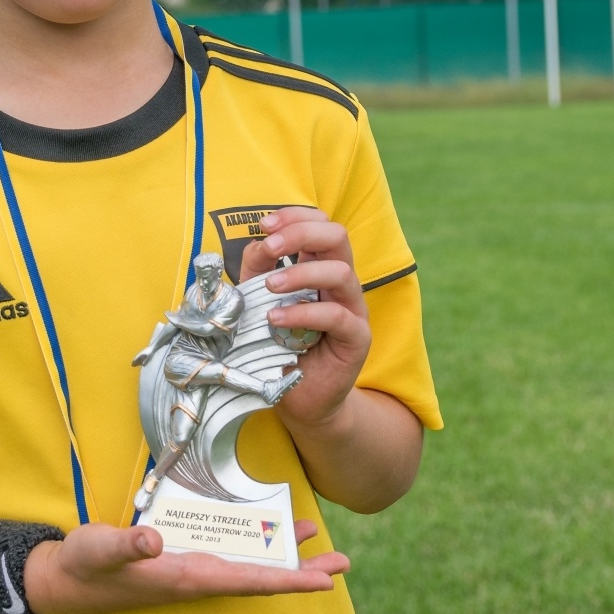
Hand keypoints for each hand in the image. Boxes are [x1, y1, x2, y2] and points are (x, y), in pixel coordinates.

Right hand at [22, 519, 346, 613]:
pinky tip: (265, 532)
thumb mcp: (102, 549)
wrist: (64, 580)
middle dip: (301, 571)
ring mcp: (190, 569)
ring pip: (248, 564)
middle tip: (341, 563)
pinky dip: (254, 544)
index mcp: (185, 576)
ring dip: (283, 556)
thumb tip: (155, 540)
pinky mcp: (180, 560)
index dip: (286, 579)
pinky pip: (229, 553)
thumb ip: (128, 544)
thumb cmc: (85, 565)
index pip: (247, 580)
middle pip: (259, 576)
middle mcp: (195, 576)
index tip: (322, 580)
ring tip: (317, 544)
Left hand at [239, 207, 371, 433]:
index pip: (320, 224)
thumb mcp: (261, 300)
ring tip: (270, 287)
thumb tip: (256, 243)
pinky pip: (338, 316)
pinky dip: (304, 313)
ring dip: (300, 273)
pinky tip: (276, 319)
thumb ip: (258, 270)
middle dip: (301, 233)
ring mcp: (353, 309)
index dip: (295, 216)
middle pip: (337, 236)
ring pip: (341, 272)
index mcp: (320, 266)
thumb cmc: (279, 345)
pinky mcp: (357, 338)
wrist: (298, 398)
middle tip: (270, 247)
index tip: (264, 225)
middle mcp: (340, 282)